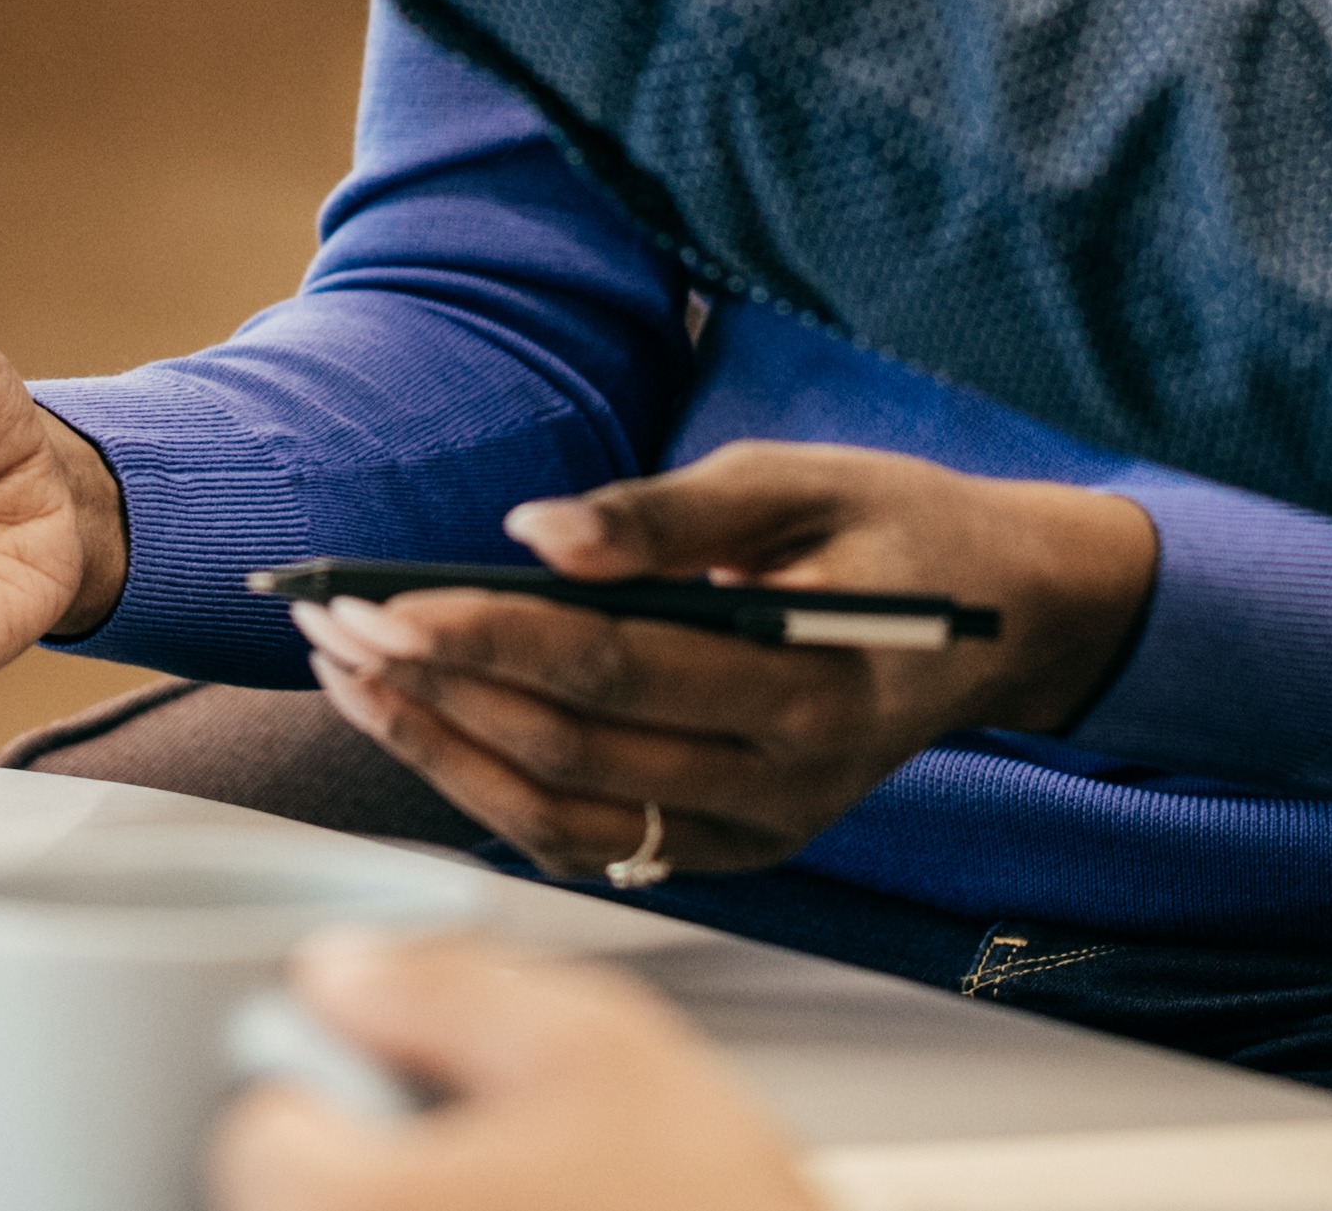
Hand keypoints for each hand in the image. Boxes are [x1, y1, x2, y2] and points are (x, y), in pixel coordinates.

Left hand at [209, 927, 817, 1210]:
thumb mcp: (597, 1044)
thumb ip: (443, 990)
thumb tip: (335, 970)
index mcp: (355, 1206)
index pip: (257, 1134)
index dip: (335, 1091)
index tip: (403, 1091)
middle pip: (294, 1205)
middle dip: (366, 1169)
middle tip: (487, 1159)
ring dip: (419, 1206)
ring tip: (529, 1203)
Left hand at [291, 445, 1159, 884]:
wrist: (1000, 621)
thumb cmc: (898, 529)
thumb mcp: (802, 480)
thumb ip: (667, 515)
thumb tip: (533, 534)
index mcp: (811, 685)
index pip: (616, 670)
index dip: (490, 639)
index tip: (382, 600)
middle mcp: (783, 784)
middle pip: (572, 752)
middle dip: (437, 688)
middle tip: (330, 621)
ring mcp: (756, 833)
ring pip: (561, 818)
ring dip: (439, 751)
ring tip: (347, 674)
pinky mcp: (732, 852)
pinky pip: (588, 842)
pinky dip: (492, 792)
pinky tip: (422, 727)